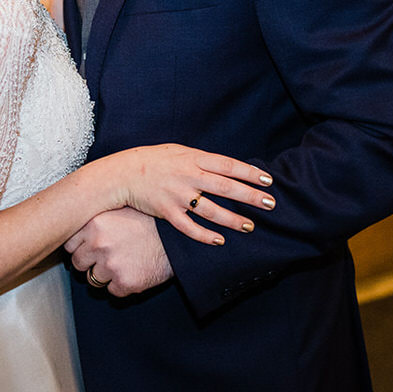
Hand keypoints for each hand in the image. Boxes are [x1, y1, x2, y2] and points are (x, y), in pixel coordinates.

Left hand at [66, 208, 172, 296]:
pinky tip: (134, 270)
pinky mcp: (125, 282)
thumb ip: (95, 217)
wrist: (178, 238)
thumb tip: (72, 224)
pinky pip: (112, 291)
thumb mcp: (119, 209)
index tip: (88, 245)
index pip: (68, 243)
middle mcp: (99, 243)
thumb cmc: (150, 222)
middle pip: (78, 263)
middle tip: (108, 255)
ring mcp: (111, 264)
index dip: (79, 246)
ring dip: (105, 275)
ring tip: (123, 261)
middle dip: (90, 262)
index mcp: (94, 223)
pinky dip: (121, 285)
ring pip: (93, 279)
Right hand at [100, 144, 274, 245]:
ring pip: (212, 211)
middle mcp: (188, 177)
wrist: (123, 173)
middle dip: (250, 197)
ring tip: (249, 226)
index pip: (228, 165)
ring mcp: (178, 196)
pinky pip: (190, 228)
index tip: (268, 181)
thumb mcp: (178, 151)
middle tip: (270, 204)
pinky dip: (206, 235)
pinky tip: (220, 240)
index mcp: (193, 159)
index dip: (249, 173)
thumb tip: (225, 167)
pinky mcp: (168, 213)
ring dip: (233, 220)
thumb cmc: (153, 160)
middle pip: (226, 188)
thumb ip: (201, 159)